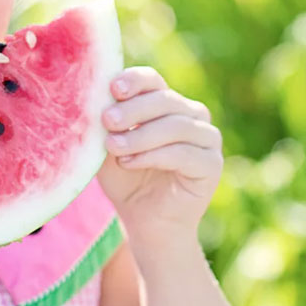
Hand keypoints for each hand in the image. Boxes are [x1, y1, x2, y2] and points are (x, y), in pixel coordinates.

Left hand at [97, 66, 222, 247]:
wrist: (146, 223)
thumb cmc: (126, 182)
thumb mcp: (109, 149)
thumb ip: (105, 125)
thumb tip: (92, 99)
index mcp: (167, 104)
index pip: (153, 81)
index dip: (134, 81)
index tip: (112, 88)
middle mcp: (192, 116)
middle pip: (165, 100)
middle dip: (133, 110)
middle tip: (107, 120)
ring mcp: (207, 139)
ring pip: (175, 125)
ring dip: (140, 136)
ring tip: (113, 147)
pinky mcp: (212, 164)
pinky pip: (184, 153)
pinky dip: (153, 156)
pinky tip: (129, 162)